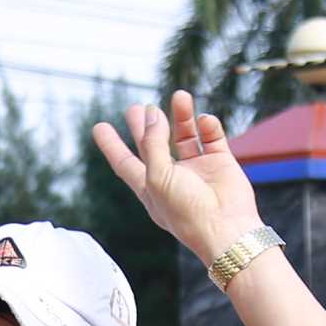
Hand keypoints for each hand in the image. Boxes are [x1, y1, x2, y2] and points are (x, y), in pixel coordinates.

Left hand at [91, 91, 260, 263]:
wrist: (226, 228)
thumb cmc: (187, 212)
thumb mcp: (158, 177)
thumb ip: (152, 143)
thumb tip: (151, 113)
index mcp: (150, 188)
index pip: (125, 163)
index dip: (112, 145)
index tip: (99, 126)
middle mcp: (172, 178)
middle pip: (154, 146)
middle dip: (145, 126)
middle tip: (136, 107)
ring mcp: (197, 170)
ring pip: (185, 136)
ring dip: (181, 116)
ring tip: (180, 96)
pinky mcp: (220, 164)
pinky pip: (212, 138)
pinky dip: (208, 126)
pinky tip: (204, 120)